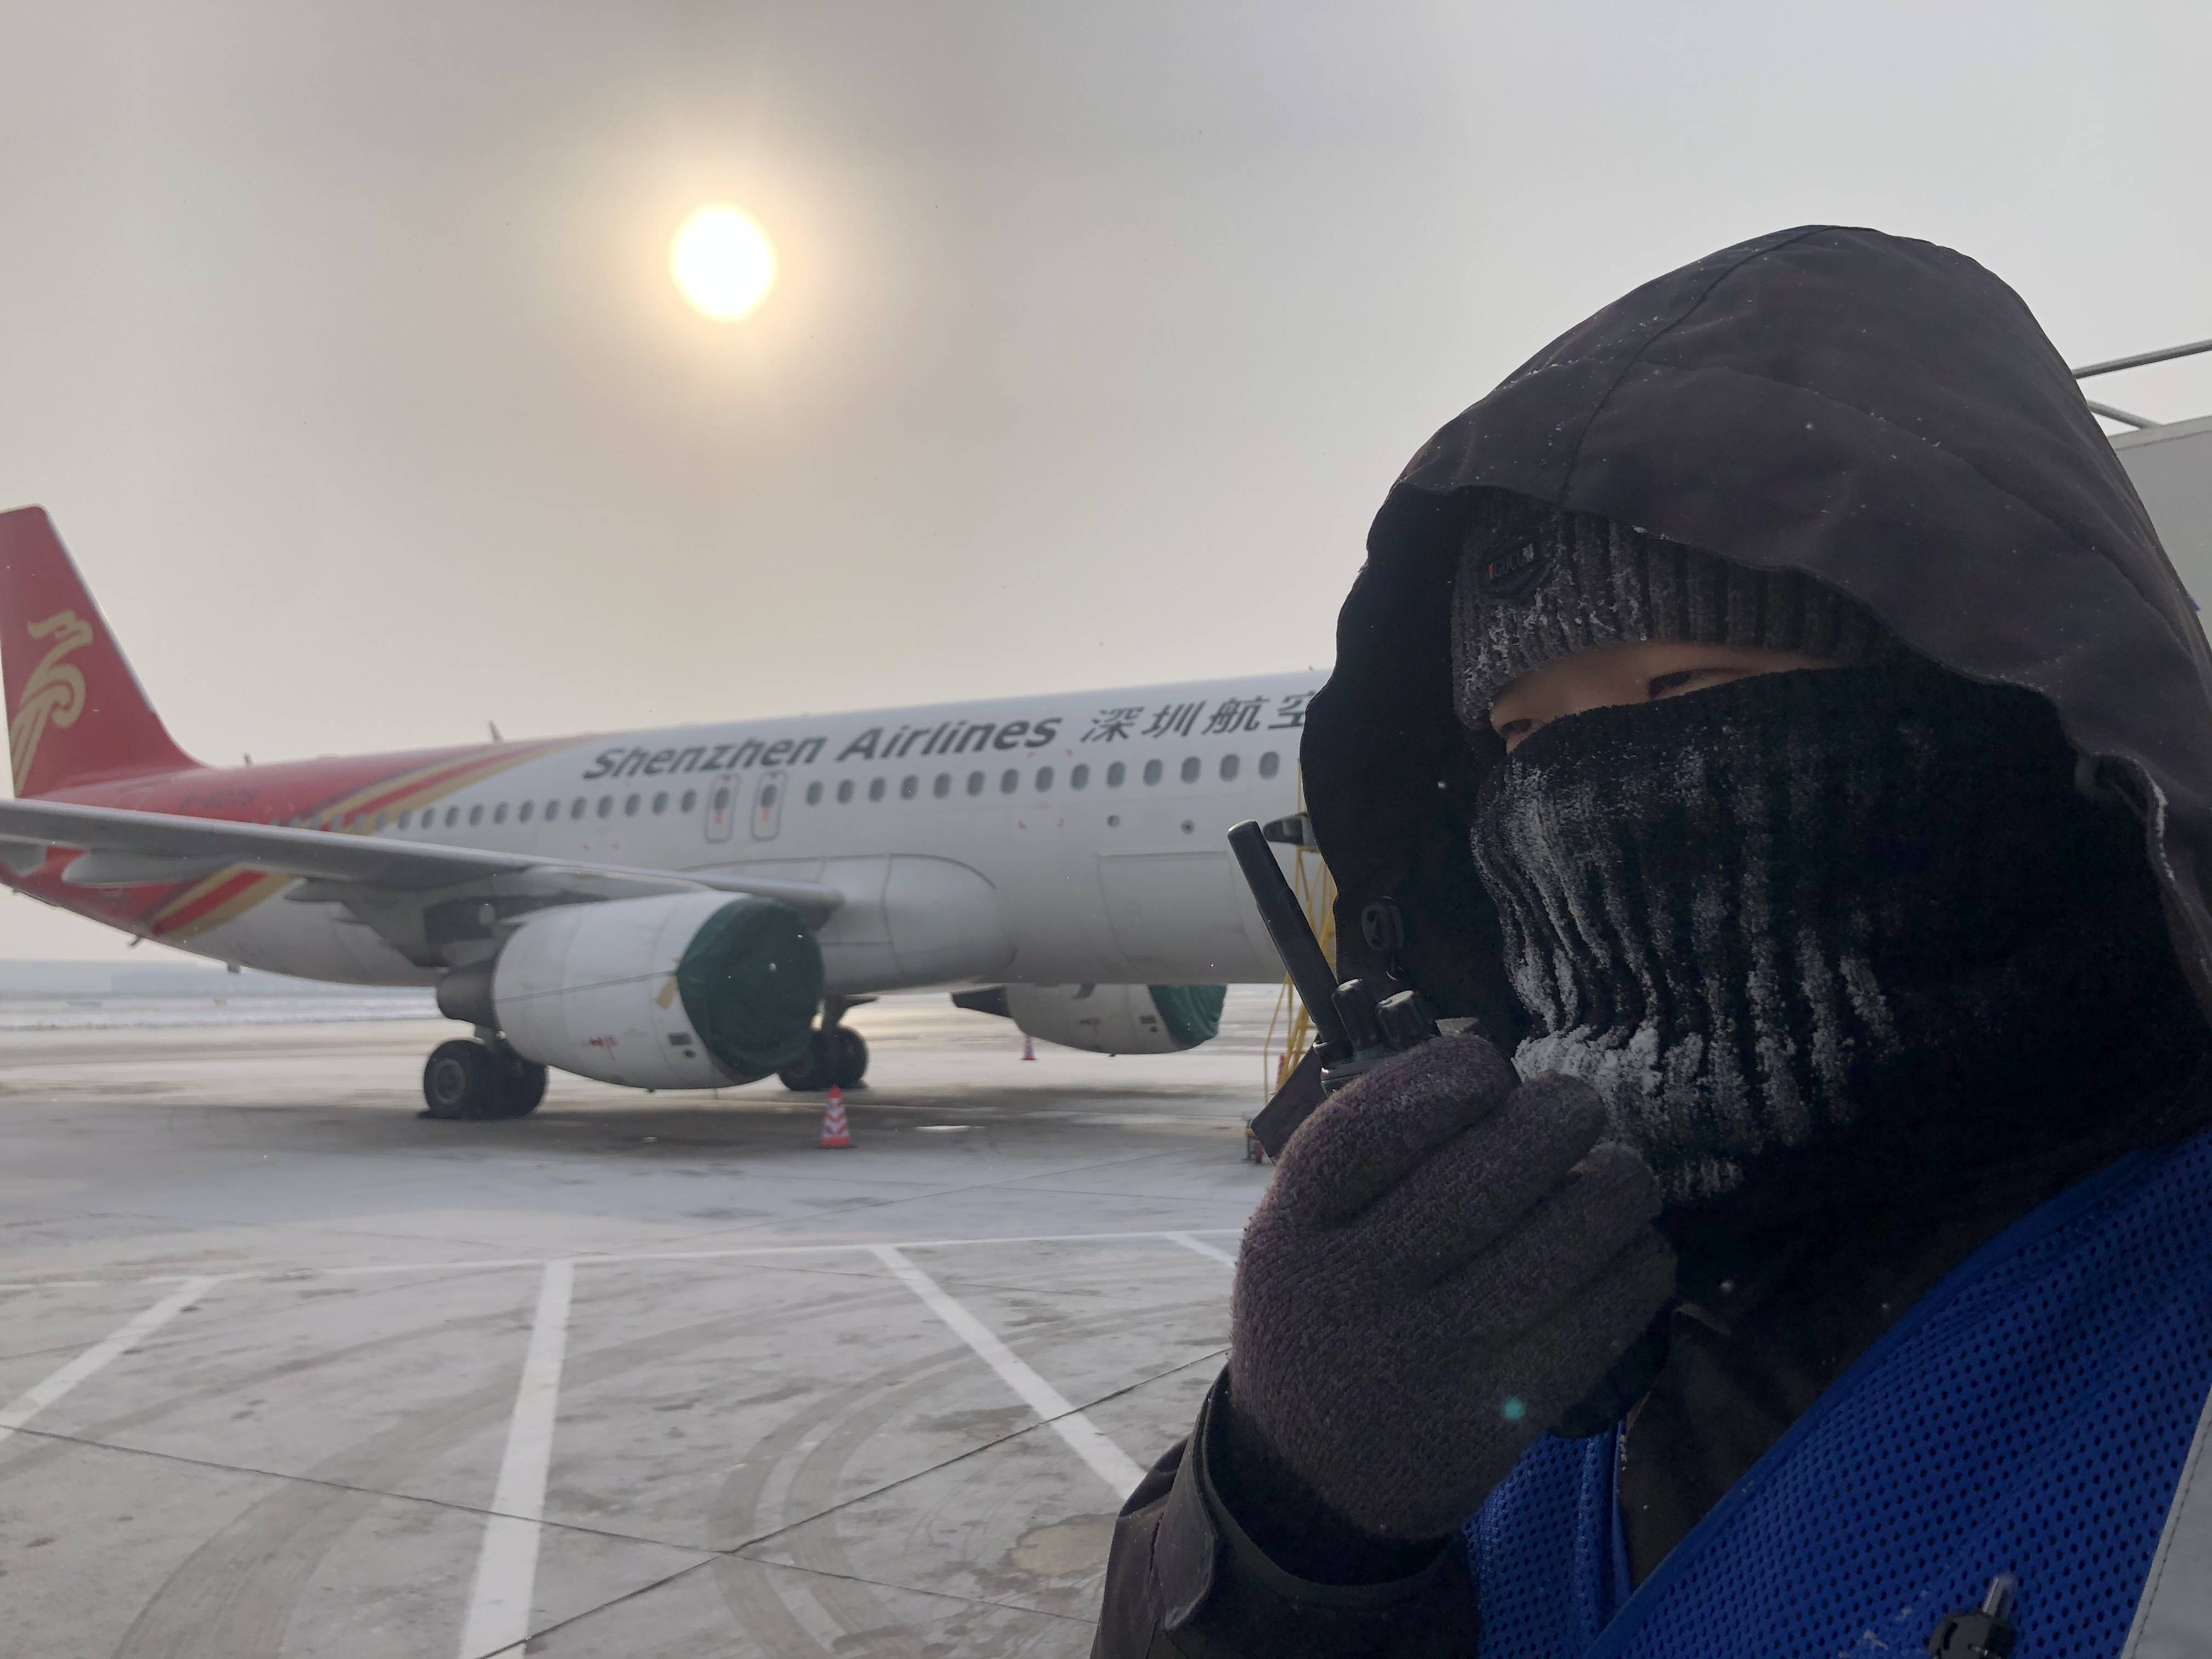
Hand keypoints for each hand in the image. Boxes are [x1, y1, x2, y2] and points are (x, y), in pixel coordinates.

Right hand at [1227, 1036, 1674, 1539]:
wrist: (1309, 1477)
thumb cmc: (1320, 1317)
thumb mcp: (1292, 1233)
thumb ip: (1362, 1159)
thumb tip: (1492, 1073)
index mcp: (1291, 1233)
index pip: (1370, 1128)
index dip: (1445, 1077)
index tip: (1489, 1065)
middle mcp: (1351, 1292)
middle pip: (1480, 1178)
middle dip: (1555, 1117)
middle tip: (1577, 1105)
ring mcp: (1426, 1359)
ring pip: (1557, 1246)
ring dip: (1616, 1189)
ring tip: (1622, 1176)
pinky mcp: (1495, 1418)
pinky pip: (1596, 1321)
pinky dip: (1636, 1270)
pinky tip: (1636, 1248)